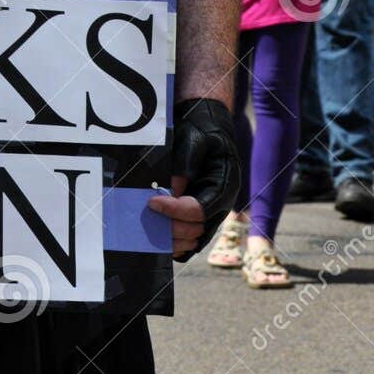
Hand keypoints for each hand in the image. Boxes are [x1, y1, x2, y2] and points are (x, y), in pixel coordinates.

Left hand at [149, 98, 240, 260]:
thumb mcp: (193, 140)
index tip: (152, 202)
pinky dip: (176, 244)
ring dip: (172, 239)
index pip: (199, 210)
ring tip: (150, 229)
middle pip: (197, 230)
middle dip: (171, 227)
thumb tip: (171, 191)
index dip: (174, 210)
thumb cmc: (201, 132)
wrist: (209, 129)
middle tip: (148, 216)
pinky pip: (192, 242)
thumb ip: (184, 165)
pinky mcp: (204, 218)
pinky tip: (158, 238)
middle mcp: (221, 205)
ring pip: (195, 240)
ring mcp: (213, 214)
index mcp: (224, 185)